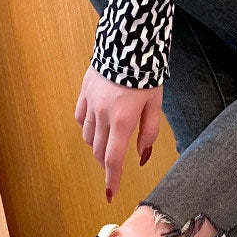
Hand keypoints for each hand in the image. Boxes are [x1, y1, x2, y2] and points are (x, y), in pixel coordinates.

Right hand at [75, 66, 162, 200]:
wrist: (128, 42)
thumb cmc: (147, 76)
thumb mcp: (155, 106)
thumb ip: (149, 133)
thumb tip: (140, 156)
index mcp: (122, 120)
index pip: (113, 159)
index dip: (112, 179)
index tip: (111, 194)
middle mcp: (102, 114)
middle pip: (98, 151)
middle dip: (106, 165)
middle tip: (115, 169)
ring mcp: (90, 103)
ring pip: (87, 137)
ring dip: (97, 147)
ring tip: (109, 146)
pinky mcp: (84, 92)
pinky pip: (80, 118)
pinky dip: (87, 128)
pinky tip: (98, 127)